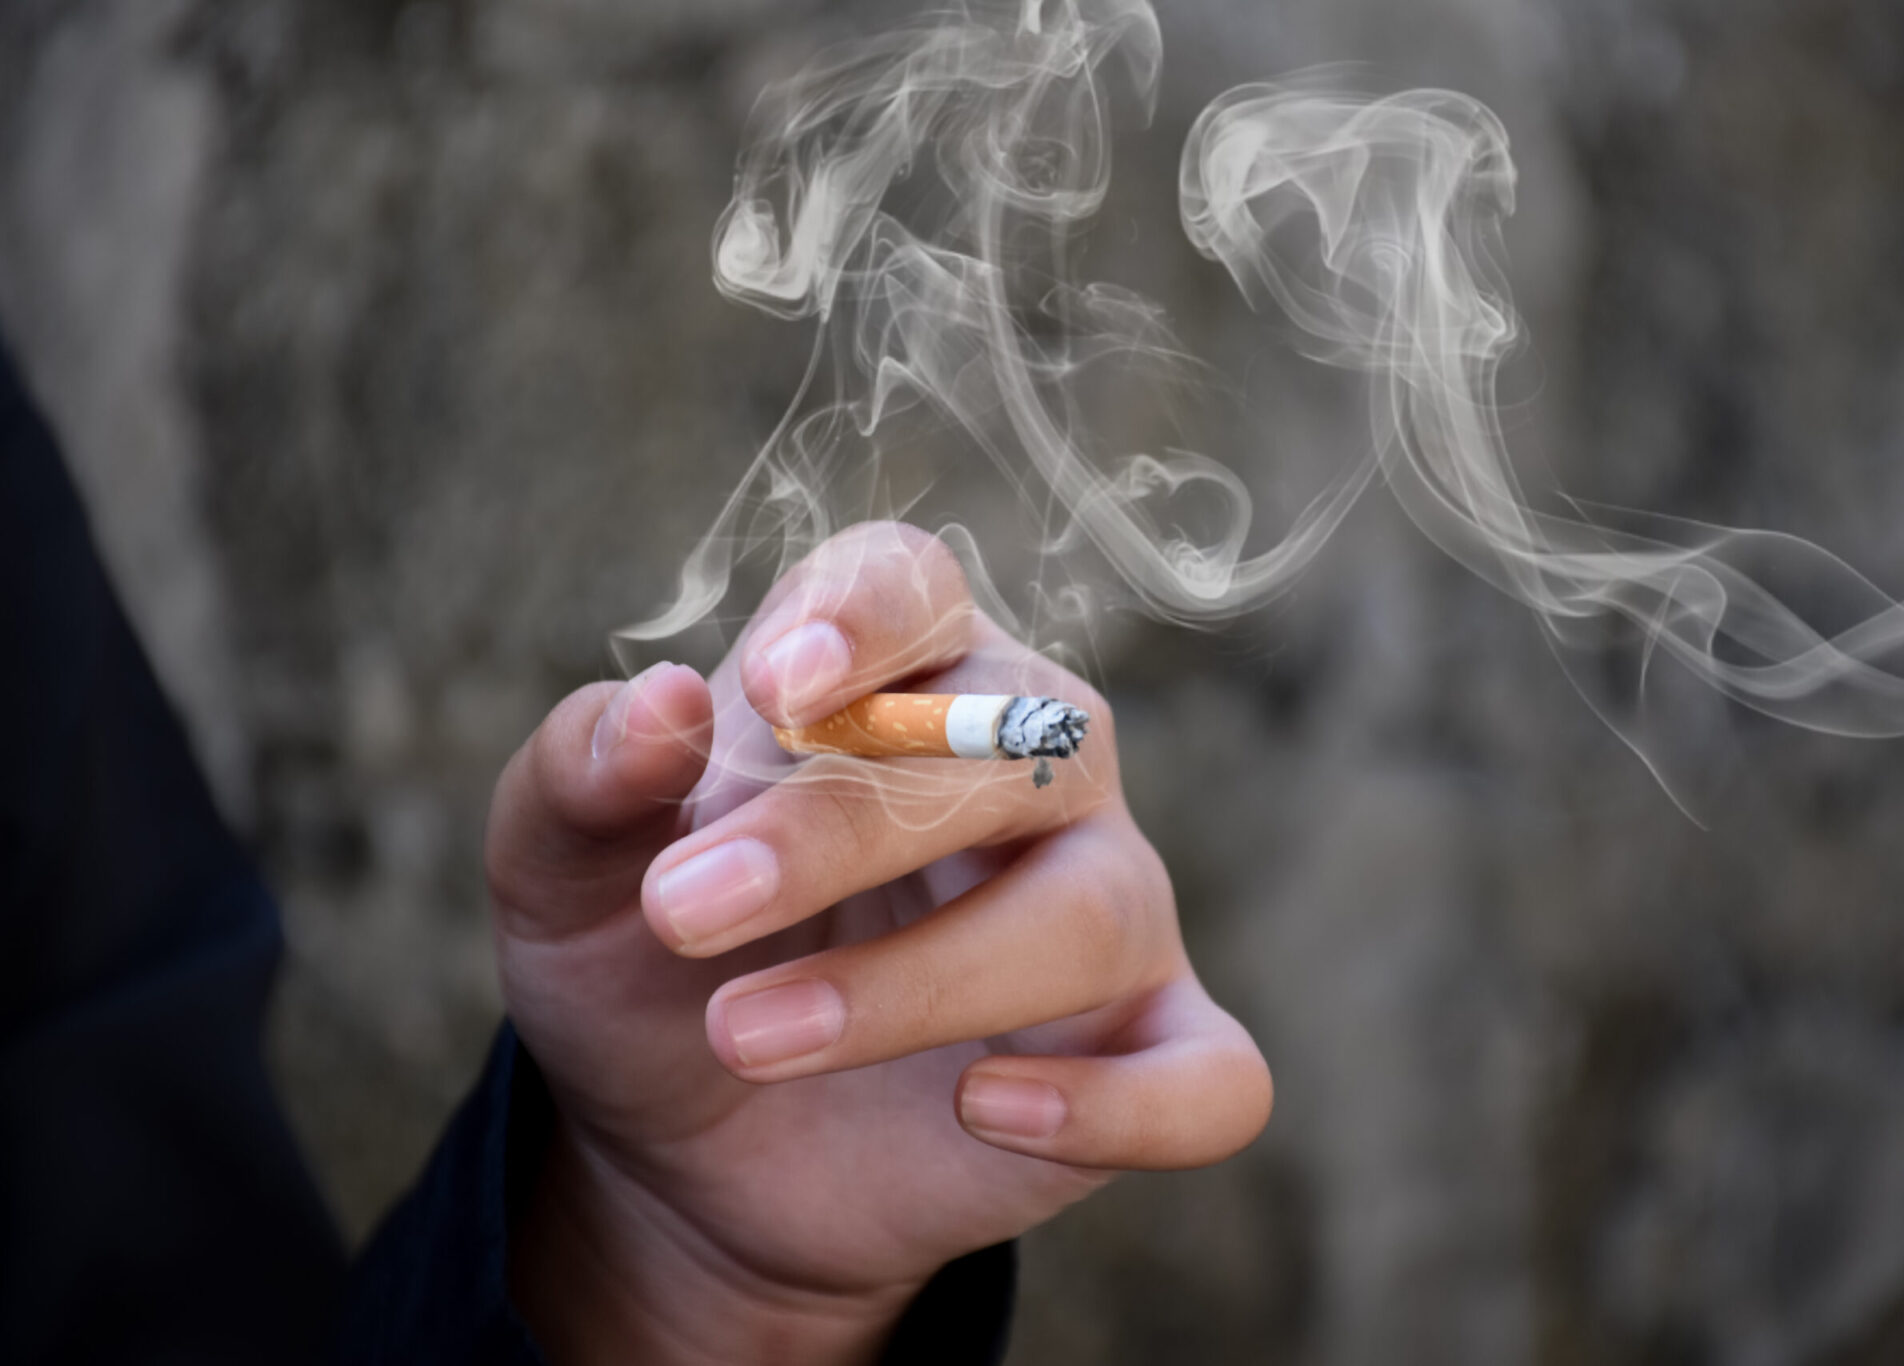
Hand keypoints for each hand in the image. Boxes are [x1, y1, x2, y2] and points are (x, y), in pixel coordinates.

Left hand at [488, 523, 1270, 1362]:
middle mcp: (1033, 767)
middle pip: (1007, 744)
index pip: (916, 587)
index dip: (863, 619)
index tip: (775, 689)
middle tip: (683, 912)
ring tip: (750, 1036)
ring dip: (921, 979)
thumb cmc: (649, 966)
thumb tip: (658, 701)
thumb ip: (583, 778)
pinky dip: (1118, 1102)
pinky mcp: (1143, 1052)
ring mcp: (1106, 908)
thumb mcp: (563, 876)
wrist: (687, 1149)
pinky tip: (989, 1110)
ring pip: (1091, 912)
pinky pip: (1207, 1077)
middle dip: (842, 828)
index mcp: (899, 674)